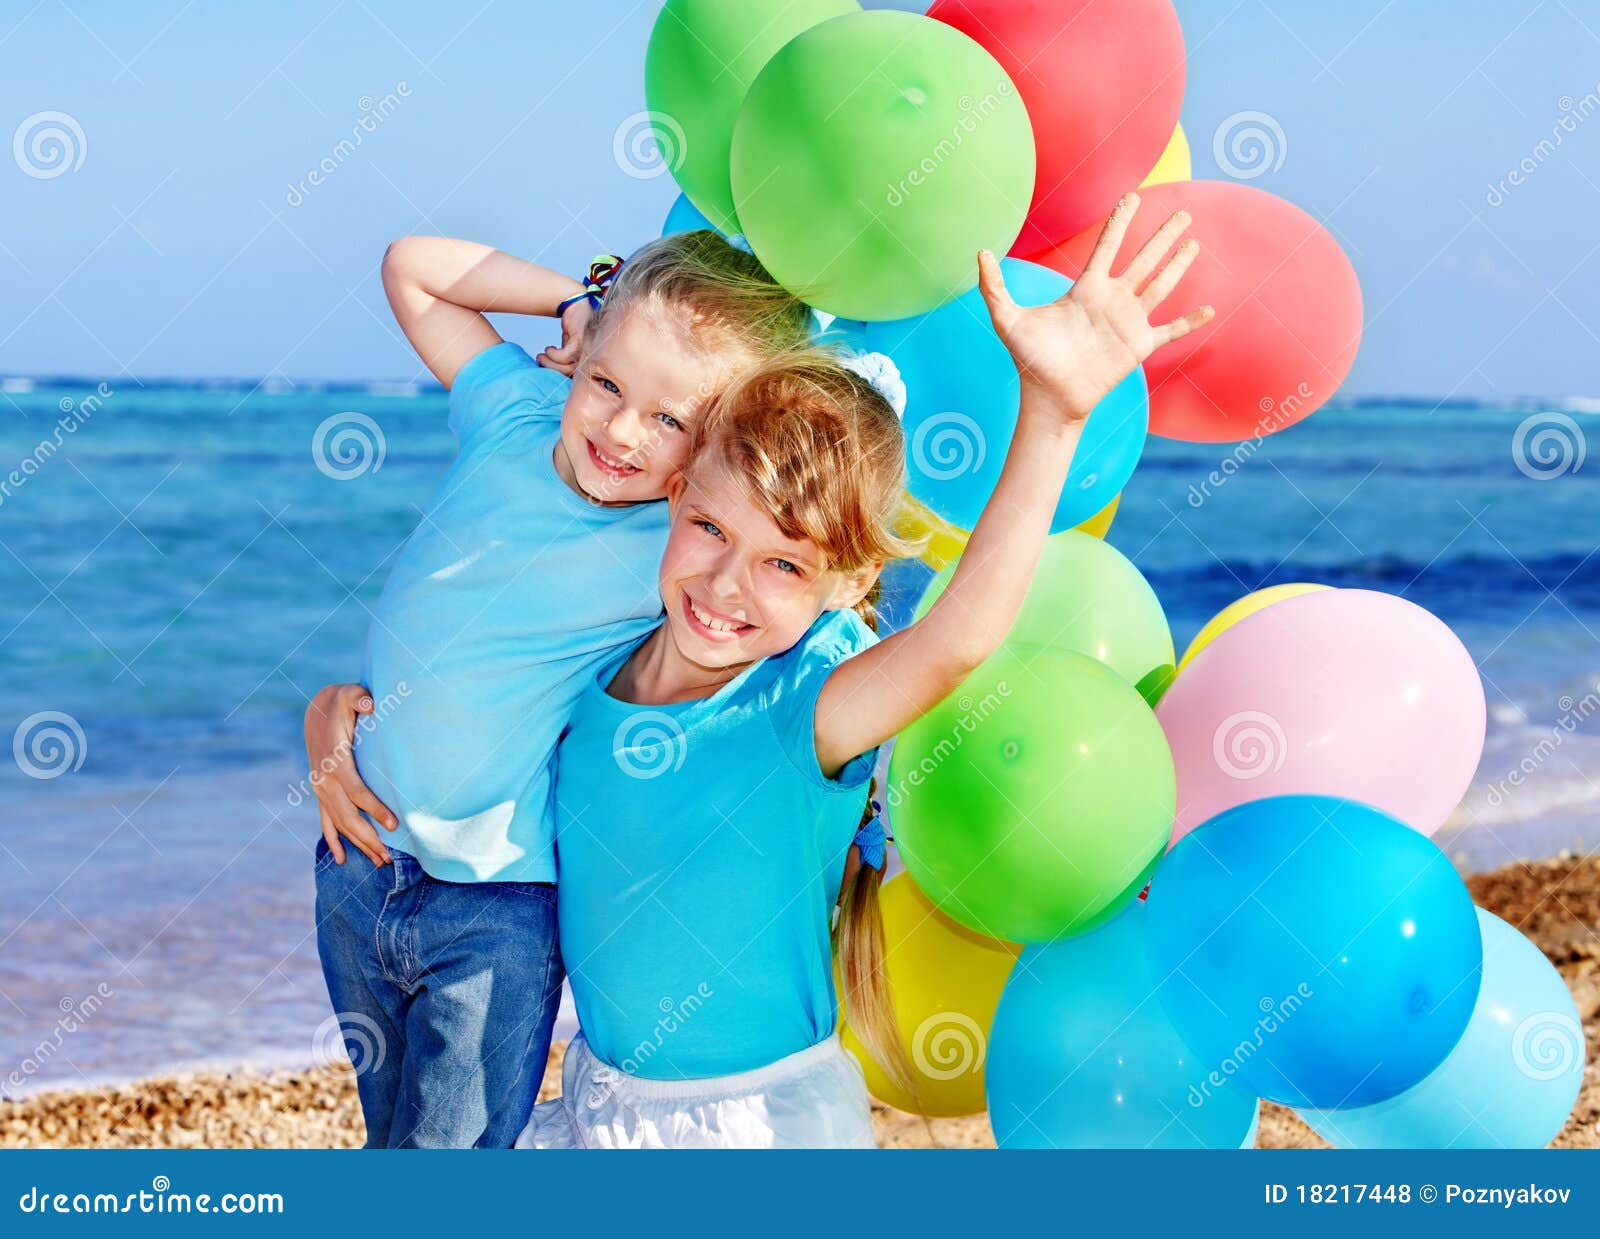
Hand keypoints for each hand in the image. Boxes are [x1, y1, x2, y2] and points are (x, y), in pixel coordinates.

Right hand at [305, 682, 396, 866]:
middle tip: (389, 857)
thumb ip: (360, 699)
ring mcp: (320, 789)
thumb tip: (369, 705)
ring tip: (379, 862)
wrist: (317, 711)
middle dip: (368, 838)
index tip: (394, 824)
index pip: (357, 791)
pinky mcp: (320, 792)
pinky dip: (332, 840)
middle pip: (348, 816)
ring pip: (338, 824)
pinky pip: (325, 821)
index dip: (375, 809)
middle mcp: (324, 780)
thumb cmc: (342, 703)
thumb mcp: (350, 695)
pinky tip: (342, 859)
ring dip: (358, 844)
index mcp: (335, 761)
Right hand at [536, 297, 593, 375]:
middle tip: (540, 361)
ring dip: (550, 363)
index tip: (547, 370)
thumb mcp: (569, 346)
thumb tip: (552, 370)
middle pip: (571, 374)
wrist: (576, 305)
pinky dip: (553, 354)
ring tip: (541, 356)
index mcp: (590, 360)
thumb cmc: (574, 328)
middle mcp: (592, 356)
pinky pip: (565, 356)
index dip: (560, 375)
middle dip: (552, 370)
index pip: (577, 377)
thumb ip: (565, 359)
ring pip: (567, 367)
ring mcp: (588, 350)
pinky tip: (549, 348)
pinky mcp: (581, 341)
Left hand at [977, 192, 1214, 422]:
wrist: (1049, 398)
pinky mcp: (1139, 347)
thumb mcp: (1008, 320)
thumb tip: (980, 253)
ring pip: (1160, 286)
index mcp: (1086, 289)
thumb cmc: (1029, 360)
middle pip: (1144, 259)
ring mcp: (1128, 322)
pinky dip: (1190, 322)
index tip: (1133, 197)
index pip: (1108, 246)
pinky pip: (1171, 331)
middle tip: (1183, 213)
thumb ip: (994, 288)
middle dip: (1162, 236)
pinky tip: (1210, 309)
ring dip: (1179, 265)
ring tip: (1194, 243)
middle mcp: (1111, 300)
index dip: (1120, 221)